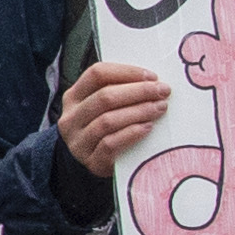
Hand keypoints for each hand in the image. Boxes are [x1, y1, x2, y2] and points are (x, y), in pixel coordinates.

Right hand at [56, 62, 170, 176]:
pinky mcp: (91, 162)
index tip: (152, 76)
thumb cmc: (107, 127)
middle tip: (162, 91)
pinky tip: (148, 127)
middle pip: (104, 97)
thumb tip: (151, 79)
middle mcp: (71, 118)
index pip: (97, 74)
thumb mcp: (103, 106)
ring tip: (159, 108)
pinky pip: (110, 144)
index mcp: (74, 97)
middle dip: (138, 91)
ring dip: (138, 111)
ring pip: (107, 121)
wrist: (97, 162)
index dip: (126, 72)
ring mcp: (79, 142)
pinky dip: (131, 133)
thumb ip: (119, 90)